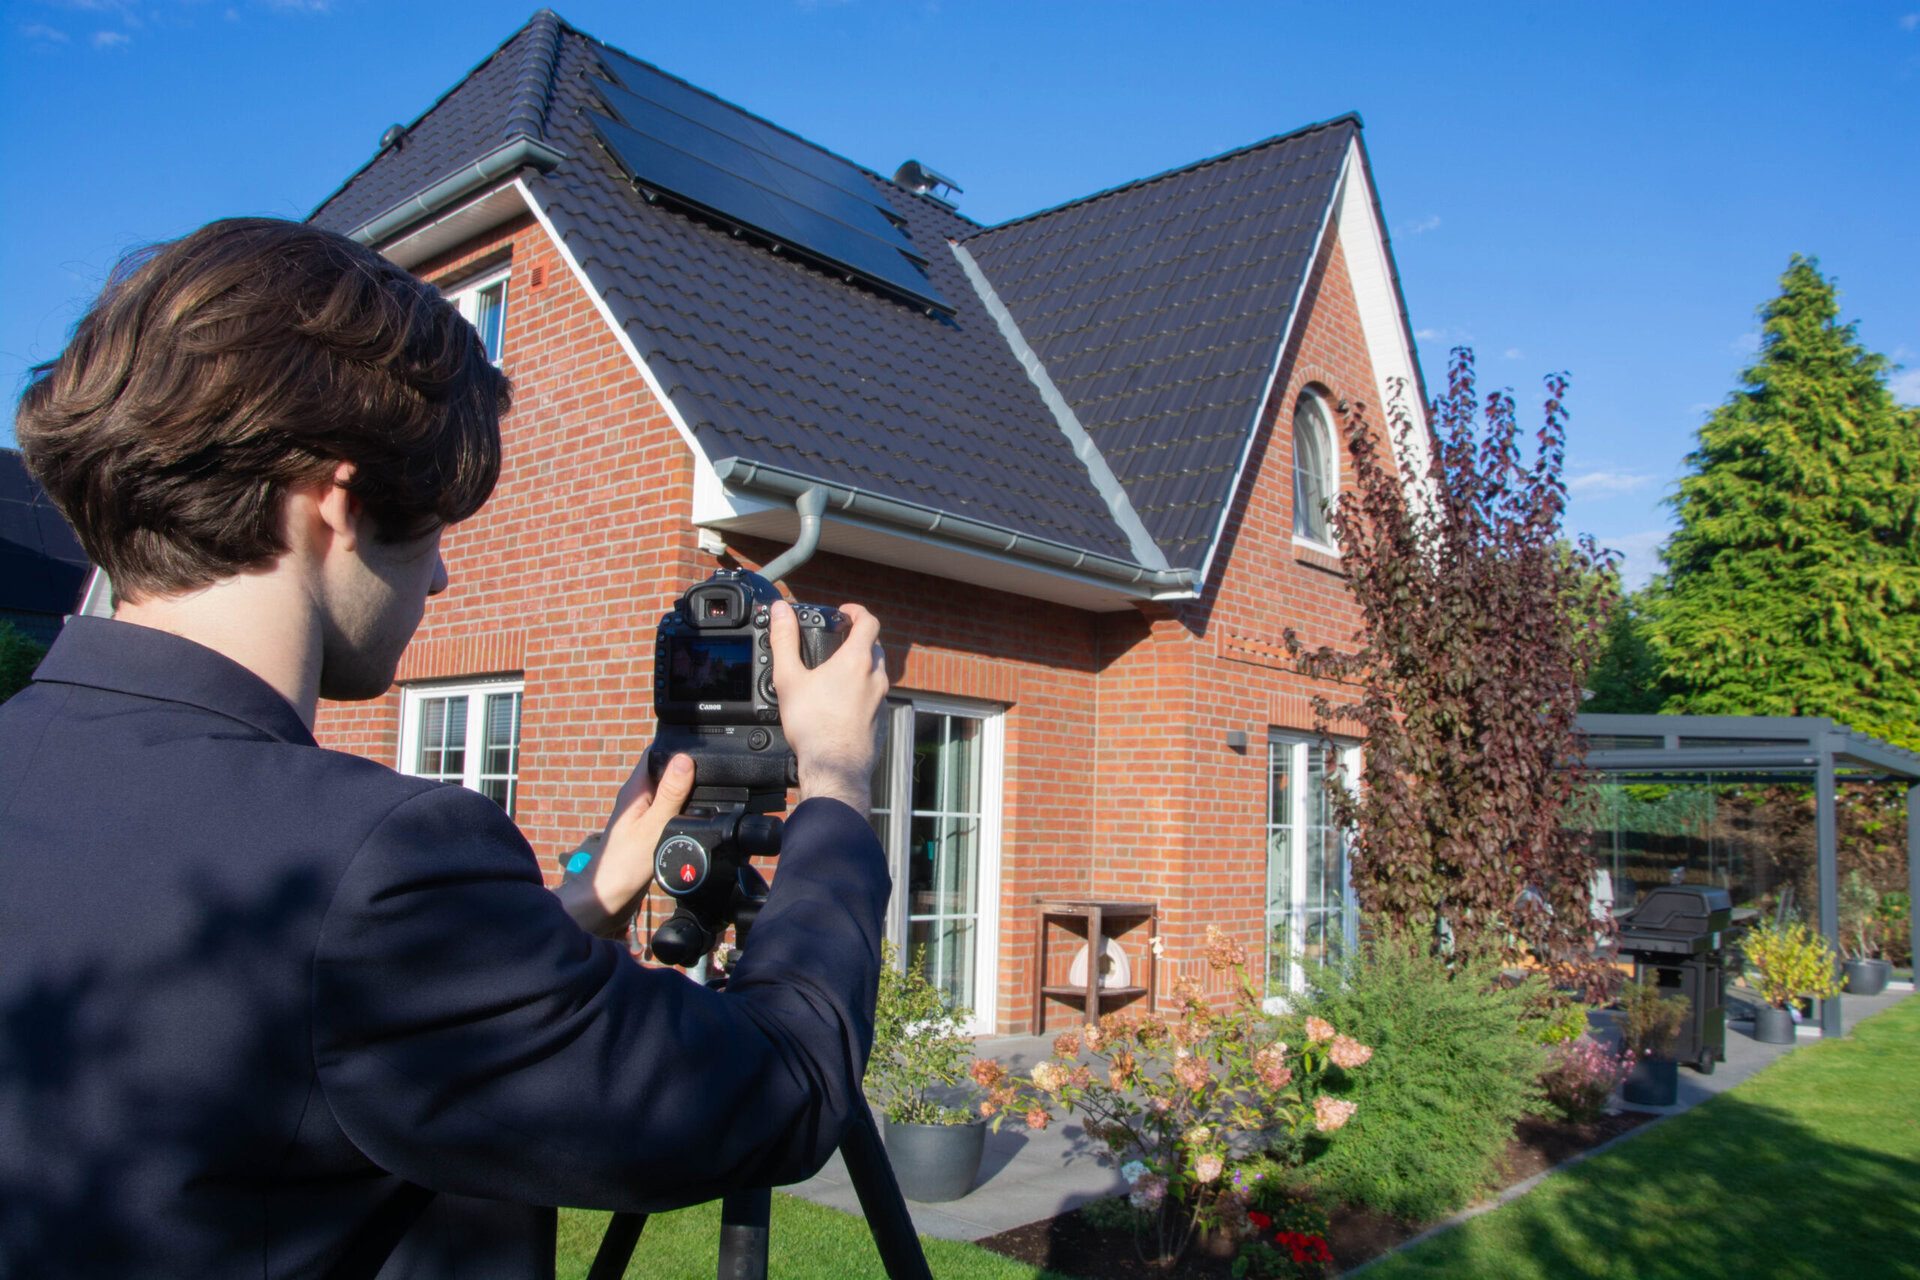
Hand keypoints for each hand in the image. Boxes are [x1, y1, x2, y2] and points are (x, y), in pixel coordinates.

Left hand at [557, 752, 696, 936]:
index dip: (679, 746)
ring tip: (711, 795)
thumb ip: (671, 794)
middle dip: (690, 769)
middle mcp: (638, 797)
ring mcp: (643, 813)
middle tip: (716, 774)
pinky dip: (684, 811)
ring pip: (670, 792)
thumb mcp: (654, 826)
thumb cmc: (624, 865)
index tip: (705, 747)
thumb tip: (684, 759)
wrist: (610, 898)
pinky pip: (670, 811)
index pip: (656, 753)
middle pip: (666, 771)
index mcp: (636, 789)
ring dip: (688, 791)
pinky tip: (696, 819)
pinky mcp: (648, 829)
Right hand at [770, 599, 887, 811]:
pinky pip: (875, 694)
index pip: (869, 621)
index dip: (856, 611)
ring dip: (860, 663)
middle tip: (836, 641)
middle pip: (874, 645)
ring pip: (876, 670)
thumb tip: (781, 610)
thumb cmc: (814, 726)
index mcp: (857, 660)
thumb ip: (784, 640)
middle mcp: (875, 677)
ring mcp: (881, 699)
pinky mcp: (880, 718)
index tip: (843, 612)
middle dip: (857, 638)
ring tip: (835, 671)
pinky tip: (840, 701)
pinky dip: (862, 688)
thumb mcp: (790, 678)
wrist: (835, 767)